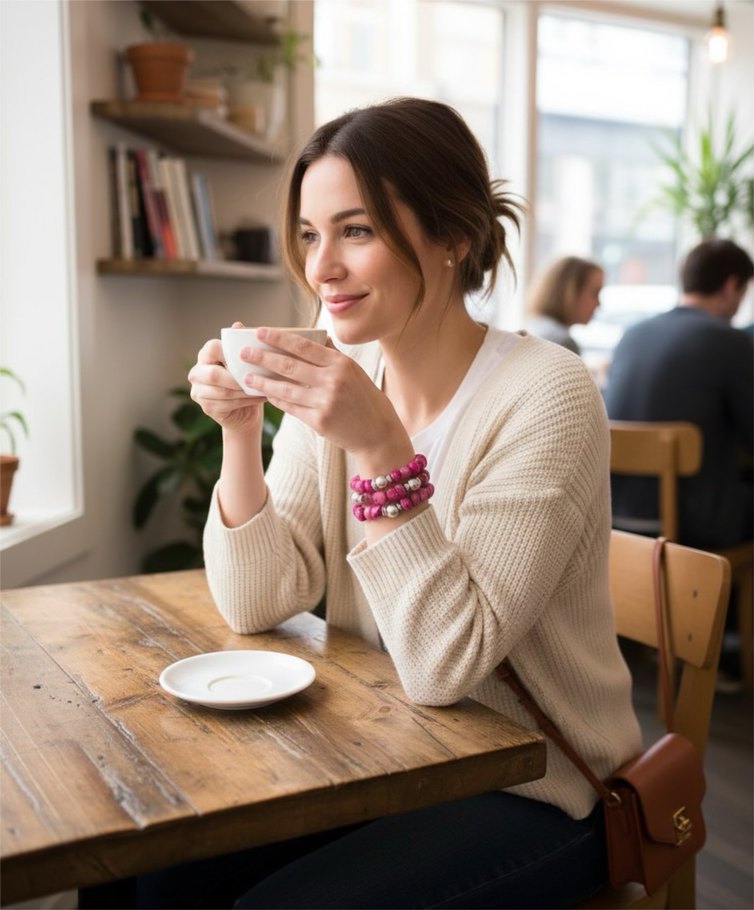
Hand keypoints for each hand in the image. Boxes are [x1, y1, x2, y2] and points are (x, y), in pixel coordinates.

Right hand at [188, 329, 264, 436]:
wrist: (246, 410)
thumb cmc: (246, 379)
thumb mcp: (246, 361)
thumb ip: (241, 345)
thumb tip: (238, 325)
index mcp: (206, 355)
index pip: (212, 348)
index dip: (229, 352)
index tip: (248, 357)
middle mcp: (197, 372)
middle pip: (213, 374)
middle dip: (237, 378)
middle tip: (256, 378)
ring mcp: (198, 391)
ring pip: (222, 391)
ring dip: (245, 391)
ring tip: (263, 388)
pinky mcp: (206, 407)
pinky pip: (226, 404)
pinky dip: (245, 401)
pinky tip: (259, 397)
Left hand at [244, 327, 409, 458]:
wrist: (378, 434)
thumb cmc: (365, 399)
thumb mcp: (354, 371)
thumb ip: (333, 355)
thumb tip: (314, 336)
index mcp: (340, 363)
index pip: (303, 346)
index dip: (278, 338)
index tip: (259, 332)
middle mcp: (332, 380)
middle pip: (289, 365)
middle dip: (262, 358)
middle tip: (243, 353)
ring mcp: (324, 401)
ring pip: (285, 388)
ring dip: (263, 382)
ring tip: (247, 376)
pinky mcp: (318, 421)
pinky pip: (290, 408)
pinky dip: (276, 400)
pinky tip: (265, 395)